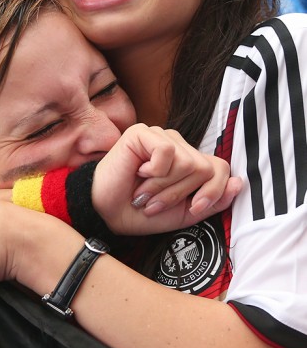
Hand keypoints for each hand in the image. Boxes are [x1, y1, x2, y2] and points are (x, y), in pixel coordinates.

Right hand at [92, 124, 240, 234]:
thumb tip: (238, 183)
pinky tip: (139, 172)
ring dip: (163, 186)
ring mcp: (160, 136)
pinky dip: (154, 172)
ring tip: (145, 192)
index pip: (219, 167)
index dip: (212, 192)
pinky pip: (166, 153)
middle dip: (180, 193)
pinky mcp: (142, 133)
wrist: (108, 214)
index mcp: (189, 161)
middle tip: (156, 202)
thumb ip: (213, 201)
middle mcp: (177, 145)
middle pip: (203, 168)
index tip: (192, 208)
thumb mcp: (185, 213)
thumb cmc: (143, 212)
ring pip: (186, 162)